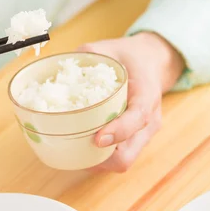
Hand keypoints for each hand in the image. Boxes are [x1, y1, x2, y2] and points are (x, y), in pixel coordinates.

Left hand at [78, 32, 184, 172]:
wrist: (151, 63)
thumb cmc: (129, 57)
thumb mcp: (110, 48)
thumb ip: (88, 56)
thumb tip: (58, 68)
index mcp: (148, 94)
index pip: (138, 117)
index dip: (118, 131)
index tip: (97, 139)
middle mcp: (150, 119)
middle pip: (129, 154)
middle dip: (102, 158)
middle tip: (76, 149)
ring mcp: (144, 134)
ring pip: (123, 160)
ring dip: (99, 162)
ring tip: (75, 151)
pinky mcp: (137, 140)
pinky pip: (120, 157)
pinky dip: (101, 158)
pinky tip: (83, 147)